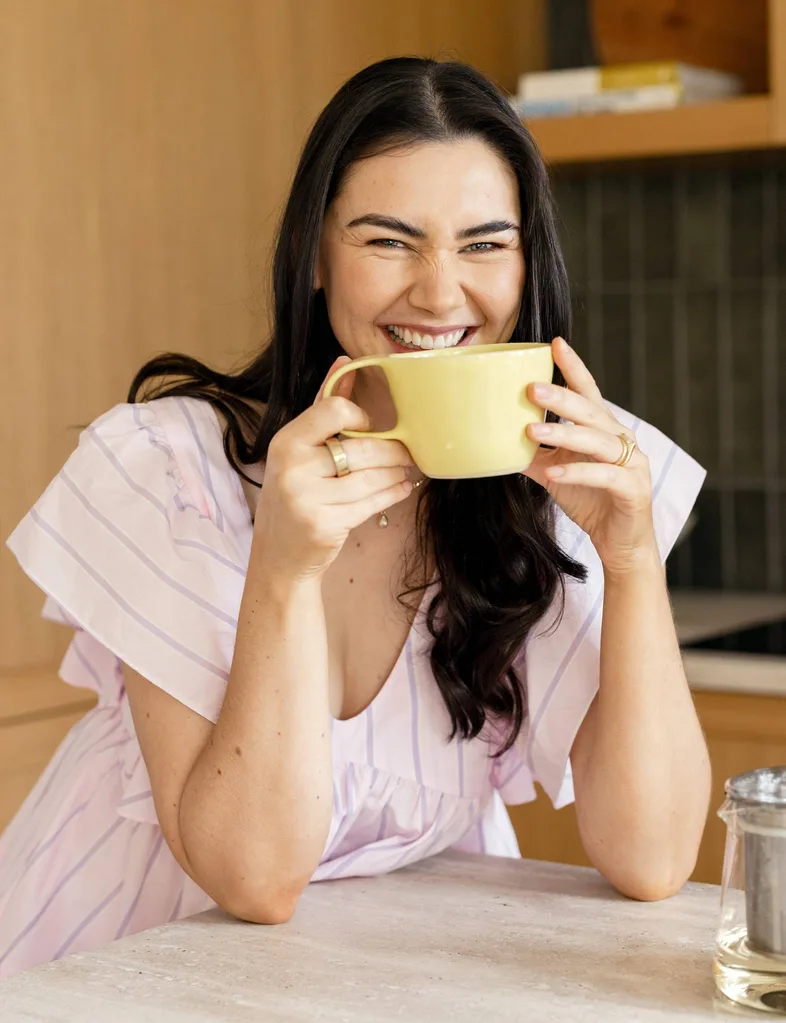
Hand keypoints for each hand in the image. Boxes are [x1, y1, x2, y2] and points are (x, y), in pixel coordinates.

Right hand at [253, 357, 413, 579]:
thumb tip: (346, 362)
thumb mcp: (299, 449)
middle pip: (362, 448)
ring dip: (396, 473)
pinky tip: (401, 488)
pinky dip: (393, 494)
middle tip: (406, 452)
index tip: (370, 427)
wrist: (279, 554)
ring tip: (405, 470)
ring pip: (372, 478)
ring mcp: (308, 499)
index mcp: (286, 442)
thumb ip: (324, 407)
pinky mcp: (326, 524)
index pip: (334, 411)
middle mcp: (293, 469)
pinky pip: (373, 503)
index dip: (360, 417)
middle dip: (392, 451)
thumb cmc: (294, 494)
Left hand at [523, 337, 656, 573]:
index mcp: (603, 429)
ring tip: (532, 431)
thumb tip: (496, 442)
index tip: (555, 344)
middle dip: (561, 398)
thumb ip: (534, 456)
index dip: (573, 368)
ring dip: (563, 434)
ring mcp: (631, 462)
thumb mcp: (556, 474)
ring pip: (596, 440)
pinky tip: (555, 474)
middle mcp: (620, 439)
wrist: (620, 544)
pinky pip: (604, 475)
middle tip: (530, 389)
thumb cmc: (591, 501)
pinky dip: (578, 473)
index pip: (588, 392)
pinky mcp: (632, 488)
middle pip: (590, 411)